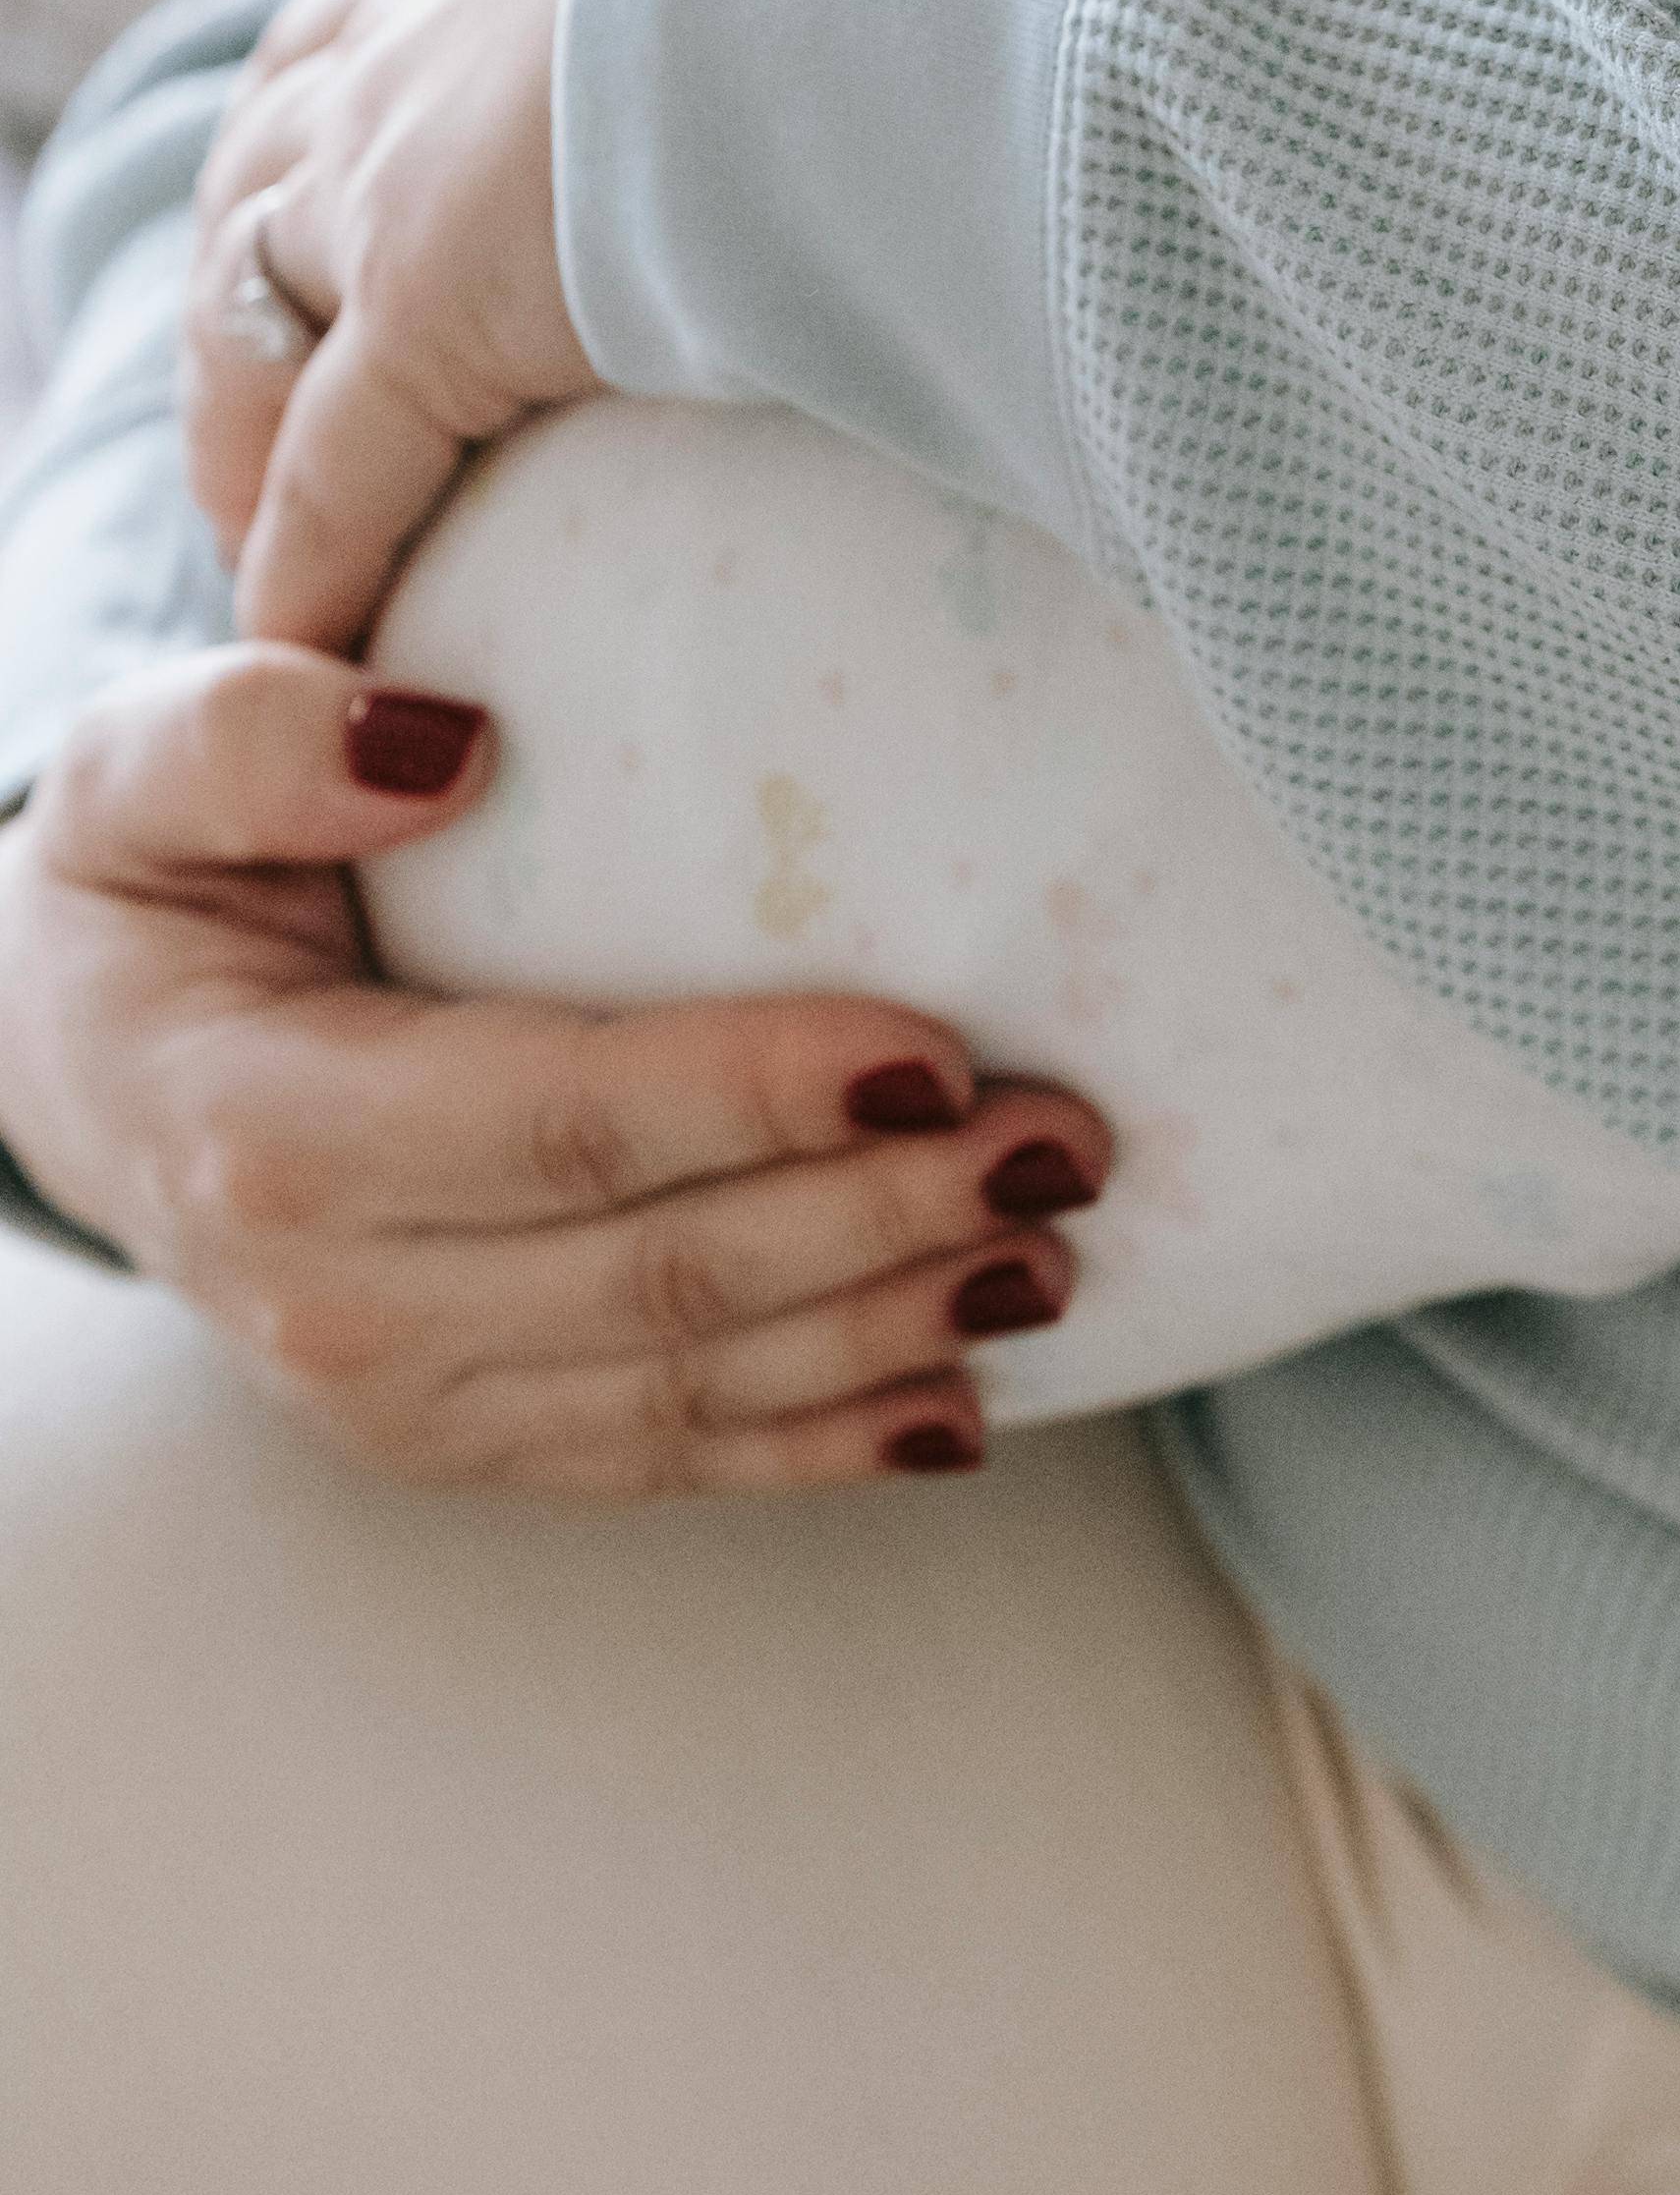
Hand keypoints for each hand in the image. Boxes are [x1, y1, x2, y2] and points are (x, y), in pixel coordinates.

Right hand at [0, 647, 1109, 1492]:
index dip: (756, 1095)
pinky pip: (658, 1458)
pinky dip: (818, 1441)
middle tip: (1065, 1140)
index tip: (935, 1052)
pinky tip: (961, 1402)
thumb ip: (257, 735)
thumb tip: (442, 740)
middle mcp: (332, 1305)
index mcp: (268, 1132)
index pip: (560, 1122)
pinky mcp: (462, 1441)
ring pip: (680, 1393)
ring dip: (885, 1334)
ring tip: (1051, 1252)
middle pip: (653, 1276)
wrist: (71, 1070)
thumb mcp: (140, 776)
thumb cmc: (148, 890)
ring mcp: (397, 1403)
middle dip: (880, 1218)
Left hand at [184, 0, 772, 650]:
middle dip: (261, 275)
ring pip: (254, 317)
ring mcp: (411, 163)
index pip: (366, 14)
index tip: (353, 200)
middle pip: (268, 160)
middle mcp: (423, 18)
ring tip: (269, 534)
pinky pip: (338, 471)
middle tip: (276, 385)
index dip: (348, 108)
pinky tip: (329, 645)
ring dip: (248, 431)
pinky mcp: (435, 307)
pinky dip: (316, 562)